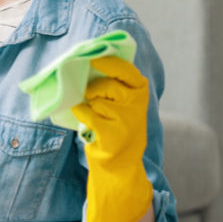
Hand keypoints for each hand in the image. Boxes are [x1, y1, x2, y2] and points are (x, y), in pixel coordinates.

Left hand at [71, 56, 153, 221]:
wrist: (121, 164)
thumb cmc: (117, 126)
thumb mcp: (123, 103)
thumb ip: (114, 83)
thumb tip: (89, 59)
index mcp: (140, 90)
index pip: (125, 69)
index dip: (107, 62)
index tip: (92, 57)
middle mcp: (136, 103)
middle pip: (105, 84)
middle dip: (93, 89)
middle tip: (91, 97)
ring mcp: (125, 119)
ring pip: (95, 100)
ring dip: (89, 105)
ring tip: (96, 116)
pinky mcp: (112, 133)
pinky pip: (87, 113)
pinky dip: (82, 115)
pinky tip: (87, 123)